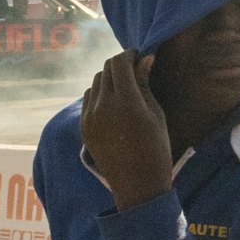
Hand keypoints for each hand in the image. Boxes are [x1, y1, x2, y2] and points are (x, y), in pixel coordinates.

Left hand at [82, 50, 173, 210]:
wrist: (137, 184)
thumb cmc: (156, 148)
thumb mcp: (156, 114)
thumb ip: (145, 84)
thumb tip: (145, 59)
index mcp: (126, 102)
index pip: (119, 63)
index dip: (129, 55)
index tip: (140, 56)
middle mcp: (103, 106)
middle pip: (105, 70)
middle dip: (119, 65)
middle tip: (135, 70)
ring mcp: (89, 117)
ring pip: (95, 83)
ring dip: (109, 79)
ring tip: (124, 88)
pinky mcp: (83, 126)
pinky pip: (88, 100)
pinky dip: (99, 94)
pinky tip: (113, 104)